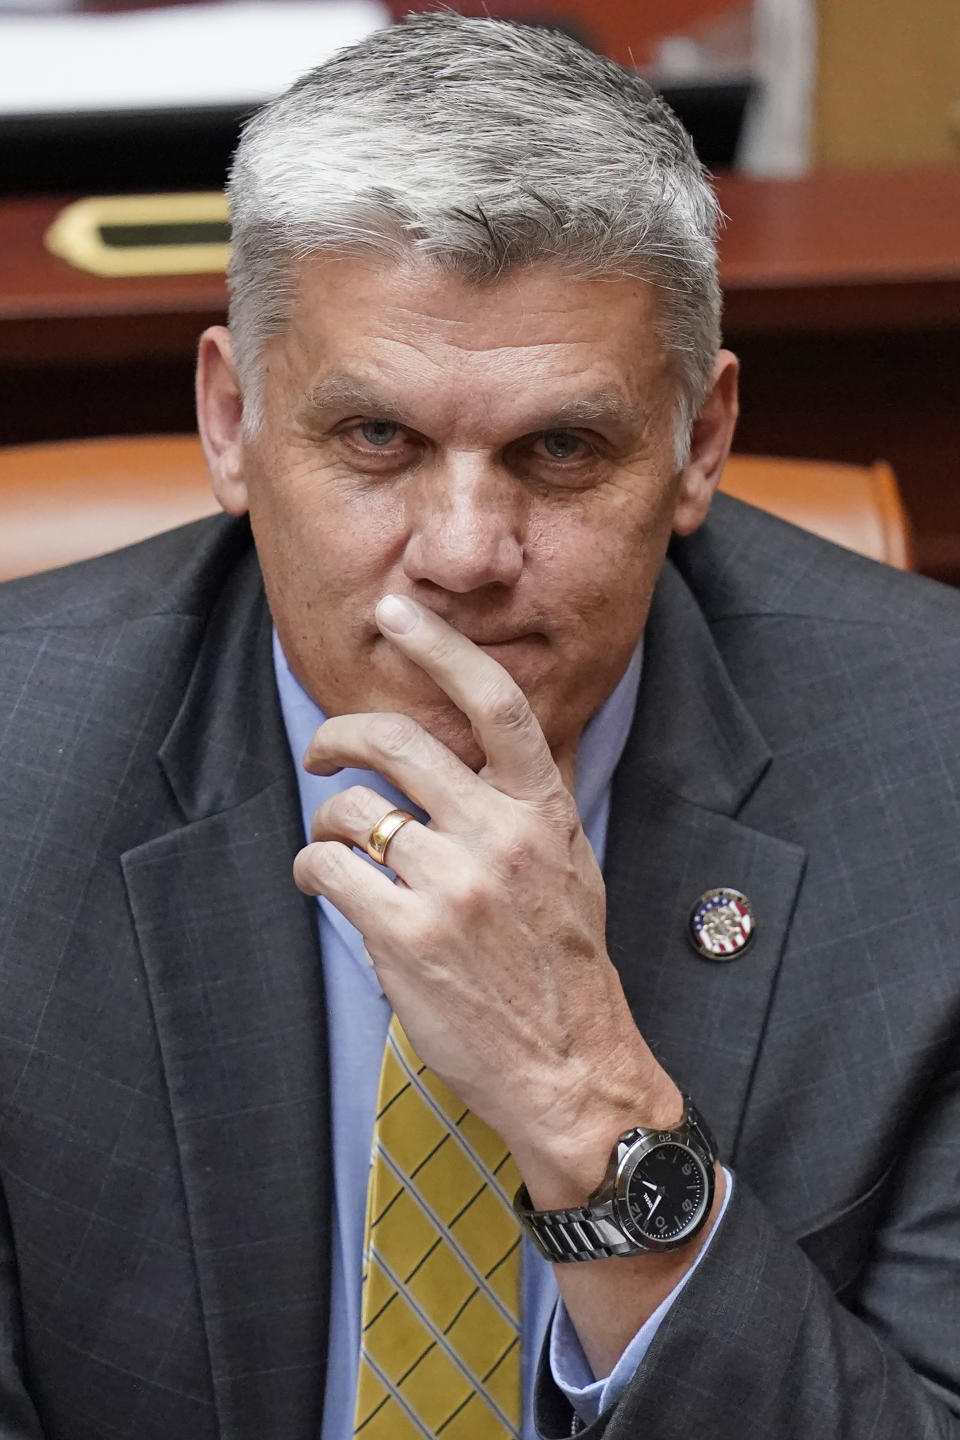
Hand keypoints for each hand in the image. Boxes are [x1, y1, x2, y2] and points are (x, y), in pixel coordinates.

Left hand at [292, 592, 680, 1204]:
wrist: (571, 1063)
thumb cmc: (564, 962)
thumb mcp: (571, 864)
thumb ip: (533, 801)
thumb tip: (502, 742)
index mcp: (542, 811)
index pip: (495, 703)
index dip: (441, 647)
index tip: (398, 612)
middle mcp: (500, 836)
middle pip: (396, 743)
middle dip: (339, 734)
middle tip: (322, 750)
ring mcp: (453, 885)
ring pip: (353, 810)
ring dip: (327, 822)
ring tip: (333, 846)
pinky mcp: (406, 936)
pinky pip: (330, 867)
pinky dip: (313, 867)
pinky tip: (323, 882)